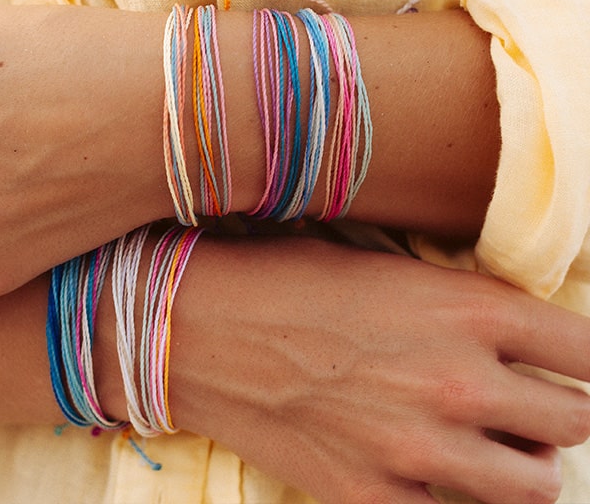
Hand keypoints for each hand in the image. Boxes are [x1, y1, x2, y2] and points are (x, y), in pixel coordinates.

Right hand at [169, 239, 589, 502]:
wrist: (199, 329)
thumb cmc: (287, 280)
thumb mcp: (388, 269)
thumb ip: (465, 309)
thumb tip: (517, 345)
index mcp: (466, 310)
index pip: (589, 352)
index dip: (585, 361)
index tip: (567, 365)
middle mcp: (457, 382)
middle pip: (575, 421)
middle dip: (554, 410)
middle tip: (518, 401)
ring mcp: (417, 450)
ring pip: (537, 485)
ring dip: (520, 464)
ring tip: (483, 444)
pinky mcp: (372, 497)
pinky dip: (452, 499)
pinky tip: (426, 473)